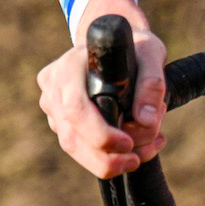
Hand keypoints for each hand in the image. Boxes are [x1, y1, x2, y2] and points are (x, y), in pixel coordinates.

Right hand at [36, 0, 168, 177]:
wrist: (117, 44)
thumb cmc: (134, 47)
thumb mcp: (151, 52)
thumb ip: (152, 83)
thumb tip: (145, 121)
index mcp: (70, 65)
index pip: (75, 108)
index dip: (100, 133)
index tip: (128, 143)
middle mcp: (55, 86)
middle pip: (70, 137)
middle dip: (105, 158)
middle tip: (136, 161)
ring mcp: (52, 104)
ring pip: (72, 147)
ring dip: (108, 160)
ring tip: (143, 152)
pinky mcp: (58, 120)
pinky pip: (77, 146)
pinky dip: (105, 155)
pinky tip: (135, 148)